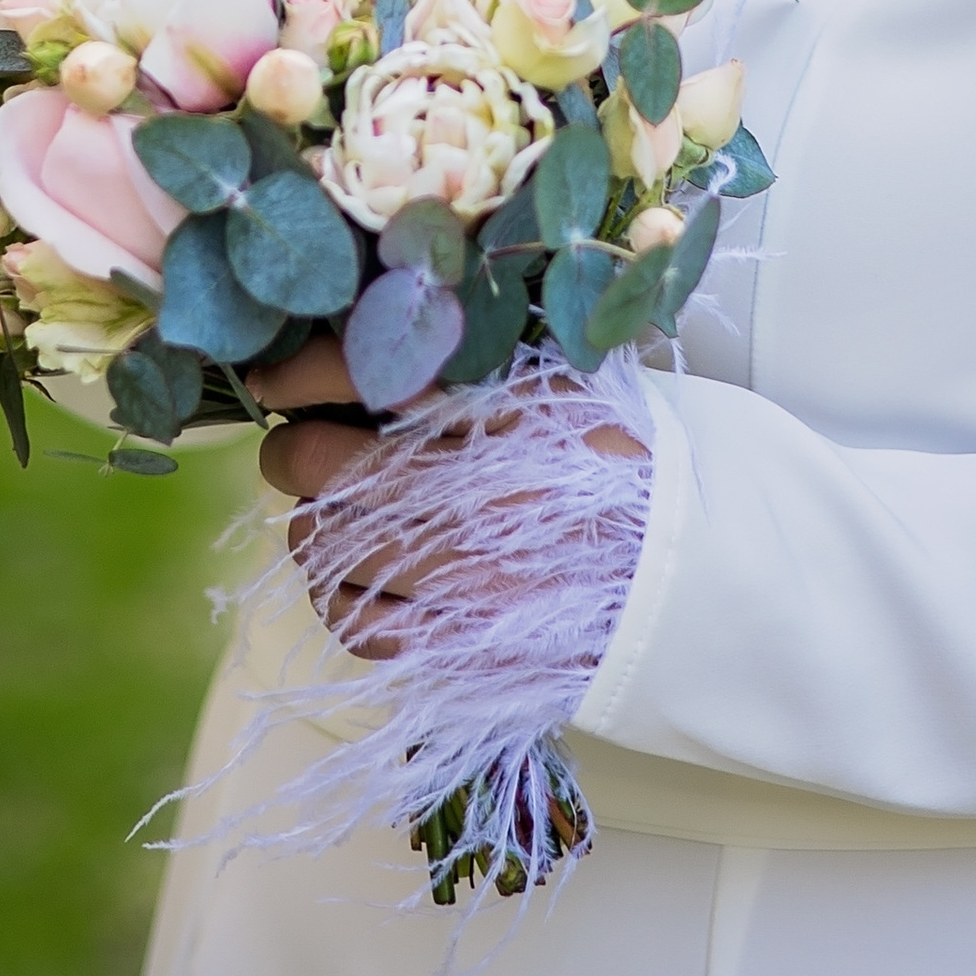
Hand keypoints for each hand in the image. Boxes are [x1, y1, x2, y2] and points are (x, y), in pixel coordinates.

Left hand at [253, 335, 646, 659]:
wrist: (698, 577)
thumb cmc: (622, 467)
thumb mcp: (562, 381)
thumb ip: (470, 354)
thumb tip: (356, 328)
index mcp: (499, 404)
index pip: (353, 368)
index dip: (295, 371)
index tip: (278, 380)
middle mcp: (474, 488)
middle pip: (312, 461)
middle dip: (297, 449)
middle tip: (314, 450)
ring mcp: (466, 576)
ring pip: (317, 545)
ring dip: (317, 525)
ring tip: (347, 517)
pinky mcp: (466, 646)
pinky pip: (355, 623)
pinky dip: (346, 595)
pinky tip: (375, 578)